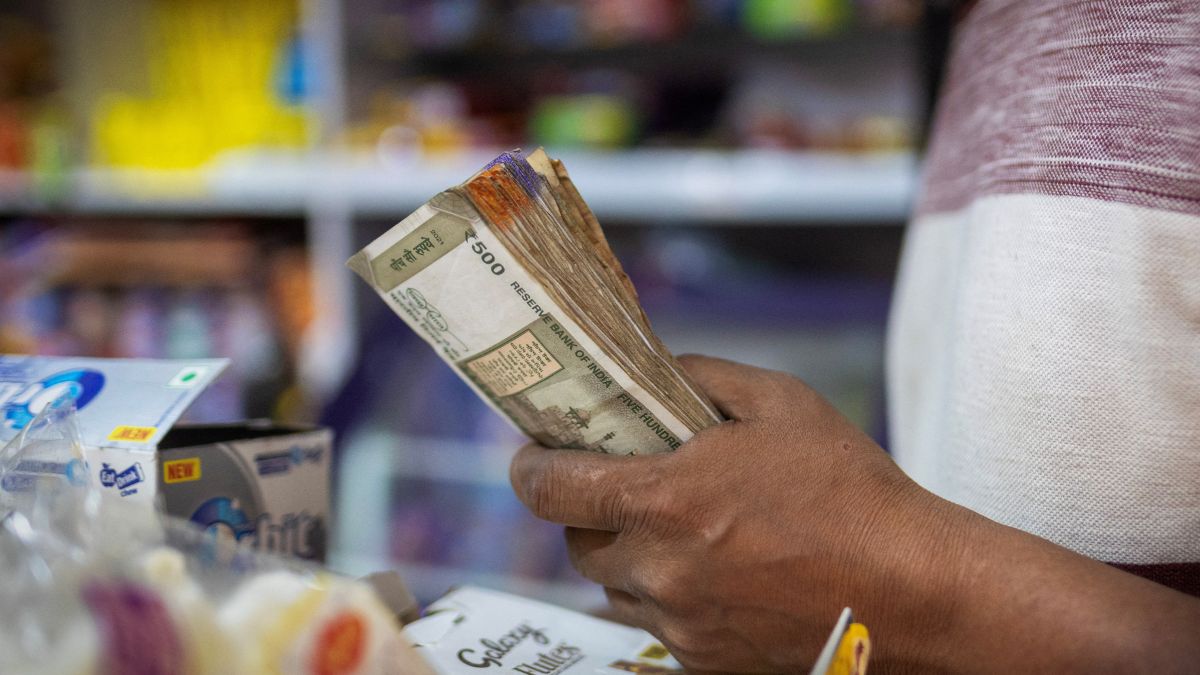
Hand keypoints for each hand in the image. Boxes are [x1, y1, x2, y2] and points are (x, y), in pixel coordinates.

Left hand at [510, 355, 965, 672]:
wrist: (912, 588)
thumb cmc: (850, 489)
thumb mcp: (779, 404)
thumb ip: (702, 378)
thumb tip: (654, 372)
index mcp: (665, 502)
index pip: (549, 491)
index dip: (531, 468)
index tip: (533, 456)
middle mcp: (659, 571)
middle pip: (578, 544)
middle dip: (589, 514)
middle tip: (624, 489)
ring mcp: (681, 624)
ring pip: (618, 589)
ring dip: (632, 558)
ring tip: (682, 530)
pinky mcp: (706, 660)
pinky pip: (661, 624)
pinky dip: (672, 596)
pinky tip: (720, 571)